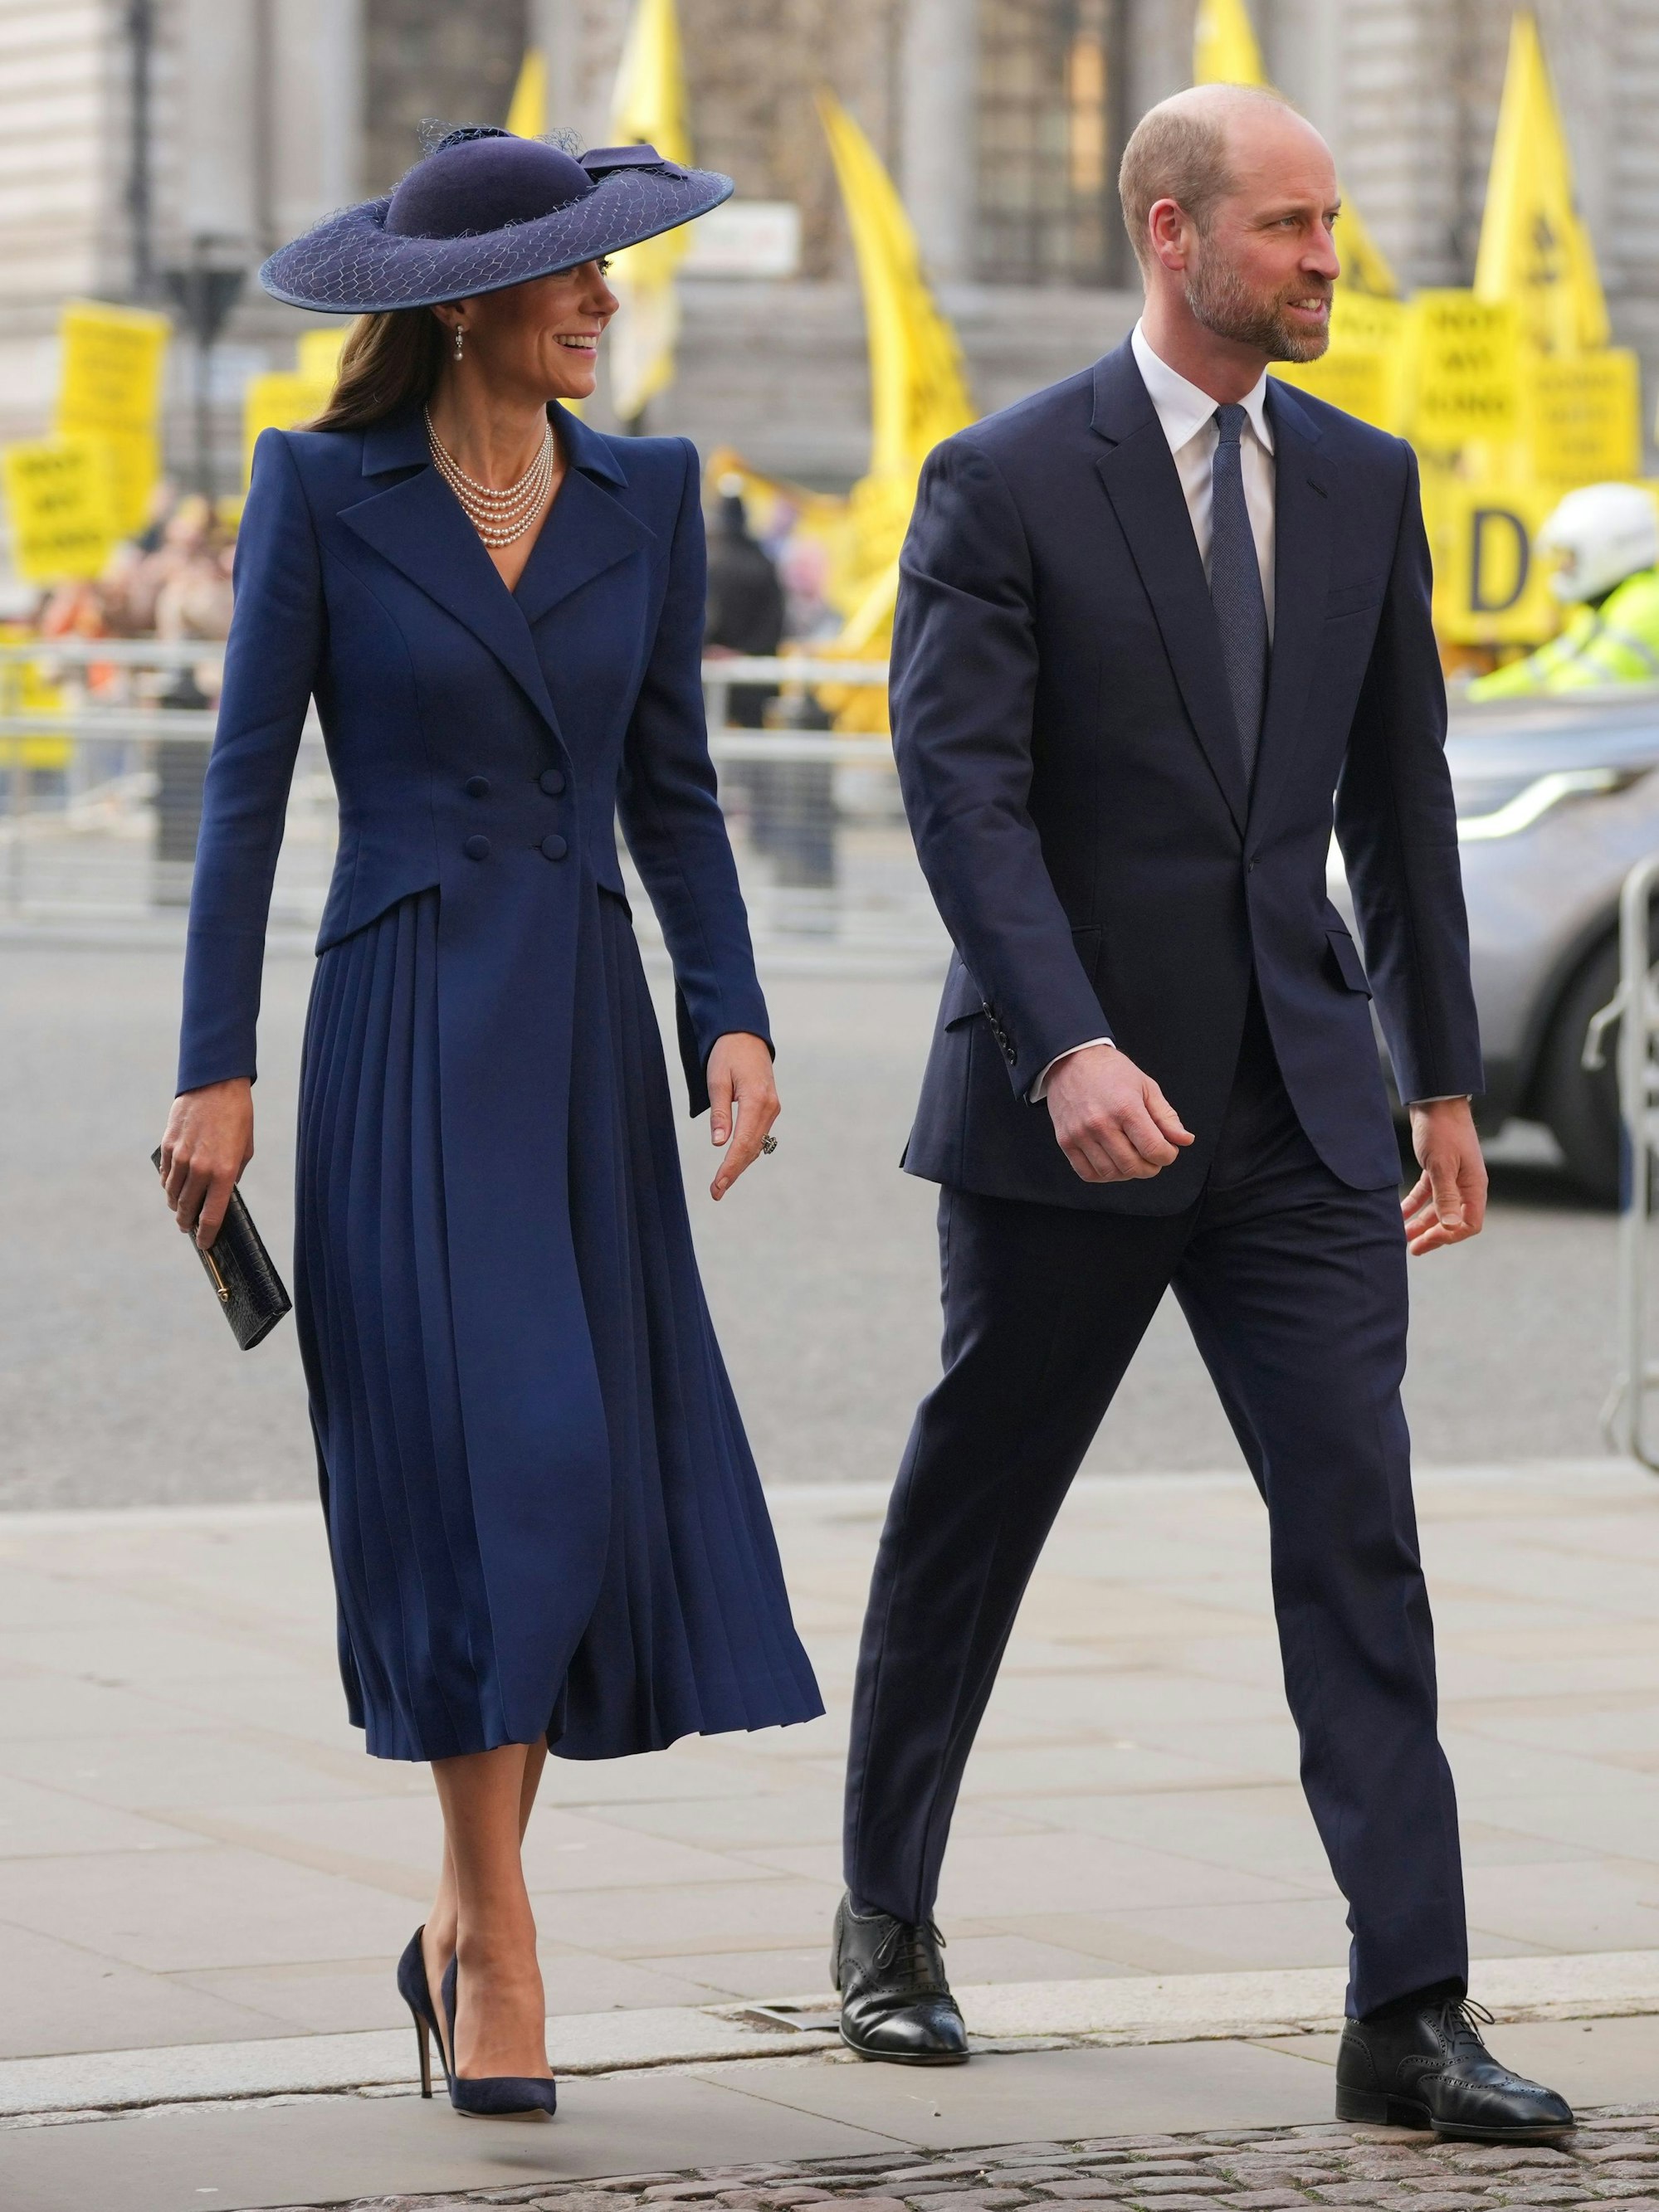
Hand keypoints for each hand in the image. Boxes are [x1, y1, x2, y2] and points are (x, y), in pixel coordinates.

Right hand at [159, 1078, 253, 1248]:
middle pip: (187, 1208)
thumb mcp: (245, 1150)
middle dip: (186, 1222)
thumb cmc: (237, 1118)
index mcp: (224, 1172)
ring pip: (172, 1194)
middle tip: (187, 1227)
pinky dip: (168, 1184)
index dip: (207, 1235)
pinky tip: (173, 1187)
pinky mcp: (168, 1146)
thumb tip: (220, 1195)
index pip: (211, 1215)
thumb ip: (232, 1175)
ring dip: (175, 1205)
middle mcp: (200, 1168)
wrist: (216, 1086)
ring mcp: (181, 1157)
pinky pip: (165, 1175)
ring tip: (179, 1209)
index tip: (205, 1245)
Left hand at [707, 1032, 778, 1200]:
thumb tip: (719, 1143)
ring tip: (721, 1183)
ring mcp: (772, 1109)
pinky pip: (758, 1136)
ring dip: (740, 1164)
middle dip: (733, 1172)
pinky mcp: (769, 1108)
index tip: (717, 1186)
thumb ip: (720, 1113)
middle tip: (715, 1192)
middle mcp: (769, 1108)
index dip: (730, 1168)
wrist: (746, 1037)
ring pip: (756, 1145)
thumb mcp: (717, 1081)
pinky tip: (733, 1163)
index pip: (743, 1143)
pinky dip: (746, 1151)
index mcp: (756, 1100)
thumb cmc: (727, 1055)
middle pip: (752, 1149)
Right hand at [1045, 1043, 1193, 1182]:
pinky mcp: (1065, 1141)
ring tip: (1132, 1157)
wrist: (1071, 1060)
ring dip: (1128, 1172)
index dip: (1167, 1156)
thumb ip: (1166, 1117)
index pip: (1154, 1150)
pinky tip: (1112, 1162)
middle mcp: (1101, 1123)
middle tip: (1152, 1156)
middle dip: (1150, 1167)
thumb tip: (1185, 1140)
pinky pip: (1087, 1173)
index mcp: (1126, 1107)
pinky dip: (1104, 1175)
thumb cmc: (1111, 1071)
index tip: (1168, 1150)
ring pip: (1111, 1173)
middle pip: (1133, 1166)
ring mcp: (1080, 1134)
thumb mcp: (1146, 1087)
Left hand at [1401, 1097, 1486, 1254]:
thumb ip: (1445, 1196)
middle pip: (1452, 1219)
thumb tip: (1449, 1226)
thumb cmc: (1442, 1130)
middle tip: (1412, 1248)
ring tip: (1402, 1236)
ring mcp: (1452, 1178)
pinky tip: (1399, 1214)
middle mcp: (1465, 1185)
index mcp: (1474, 1186)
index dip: (1450, 1236)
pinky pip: (1427, 1194)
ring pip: (1437, 1209)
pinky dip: (1413, 1205)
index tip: (1427, 1242)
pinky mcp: (1437, 1170)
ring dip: (1420, 1223)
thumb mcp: (1441, 1165)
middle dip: (1432, 1235)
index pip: (1469, 1223)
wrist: (1435, 1101)